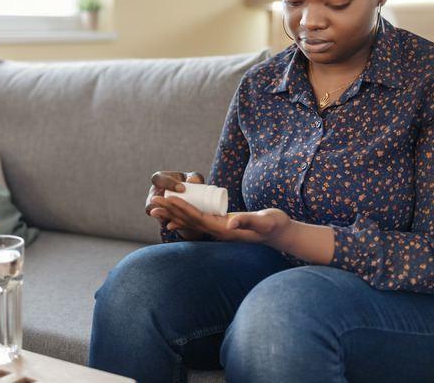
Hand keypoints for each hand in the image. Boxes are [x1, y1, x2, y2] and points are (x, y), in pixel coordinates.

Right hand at [145, 171, 204, 239]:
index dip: (167, 183)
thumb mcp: (194, 180)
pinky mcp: (160, 217)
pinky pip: (160, 220)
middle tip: (174, 204)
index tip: (182, 189)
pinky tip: (174, 224)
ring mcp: (155, 206)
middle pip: (152, 197)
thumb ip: (195, 178)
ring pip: (152, 210)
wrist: (192, 200)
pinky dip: (167, 222)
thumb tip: (193, 180)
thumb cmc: (191, 185)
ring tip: (170, 216)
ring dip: (160, 214)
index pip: (158, 179)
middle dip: (161, 202)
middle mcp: (155, 192)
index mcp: (161, 178)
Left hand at [152, 192, 292, 246]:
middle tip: (153, 202)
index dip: (181, 208)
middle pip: (189, 220)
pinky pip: (198, 222)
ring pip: (190, 222)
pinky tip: (173, 217)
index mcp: (224, 229)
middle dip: (171, 211)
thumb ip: (248, 220)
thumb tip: (230, 221)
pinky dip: (184, 218)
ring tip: (156, 208)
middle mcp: (218, 231)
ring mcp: (219, 230)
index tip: (167, 199)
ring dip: (173, 215)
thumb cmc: (274, 225)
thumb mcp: (264, 221)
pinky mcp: (221, 226)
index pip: (197, 217)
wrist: (280, 234)